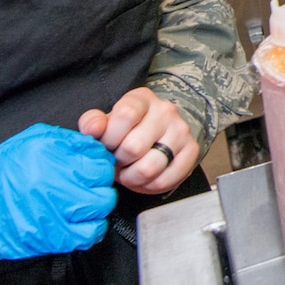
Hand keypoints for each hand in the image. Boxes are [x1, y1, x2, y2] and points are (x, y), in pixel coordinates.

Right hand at [0, 124, 115, 267]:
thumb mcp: (28, 141)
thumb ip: (63, 141)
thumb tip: (90, 146)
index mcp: (48, 154)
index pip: (96, 157)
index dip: (97, 162)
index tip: (91, 167)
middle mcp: (54, 180)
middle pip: (102, 182)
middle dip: (99, 184)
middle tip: (88, 186)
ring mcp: (55, 210)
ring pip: (100, 207)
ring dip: (96, 206)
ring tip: (83, 204)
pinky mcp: (53, 237)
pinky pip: (89, 234)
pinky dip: (91, 229)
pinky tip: (80, 223)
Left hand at [81, 87, 199, 193]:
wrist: (160, 132)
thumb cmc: (128, 129)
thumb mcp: (106, 121)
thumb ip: (93, 123)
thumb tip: (93, 129)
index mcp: (141, 98)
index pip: (126, 114)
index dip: (110, 137)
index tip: (106, 145)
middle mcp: (165, 111)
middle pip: (134, 147)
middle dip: (119, 161)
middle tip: (118, 161)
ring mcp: (181, 130)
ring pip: (149, 168)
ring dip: (132, 178)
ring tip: (129, 172)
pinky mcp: (191, 151)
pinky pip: (165, 180)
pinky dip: (149, 186)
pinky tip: (145, 178)